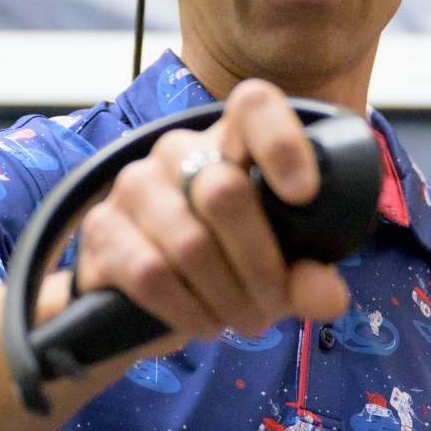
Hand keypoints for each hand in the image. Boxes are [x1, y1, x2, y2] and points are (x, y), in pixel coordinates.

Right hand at [68, 79, 352, 342]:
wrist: (134, 302)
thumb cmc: (221, 269)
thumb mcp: (274, 273)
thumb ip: (306, 278)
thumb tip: (329, 296)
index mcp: (230, 142)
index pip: (254, 106)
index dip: (281, 143)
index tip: (304, 195)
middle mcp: (178, 151)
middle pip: (226, 193)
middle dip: (262, 267)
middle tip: (273, 306)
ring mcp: (134, 185)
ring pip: (191, 244)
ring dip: (228, 297)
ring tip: (242, 320)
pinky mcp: (101, 227)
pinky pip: (151, 274)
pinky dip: (188, 310)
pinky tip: (203, 323)